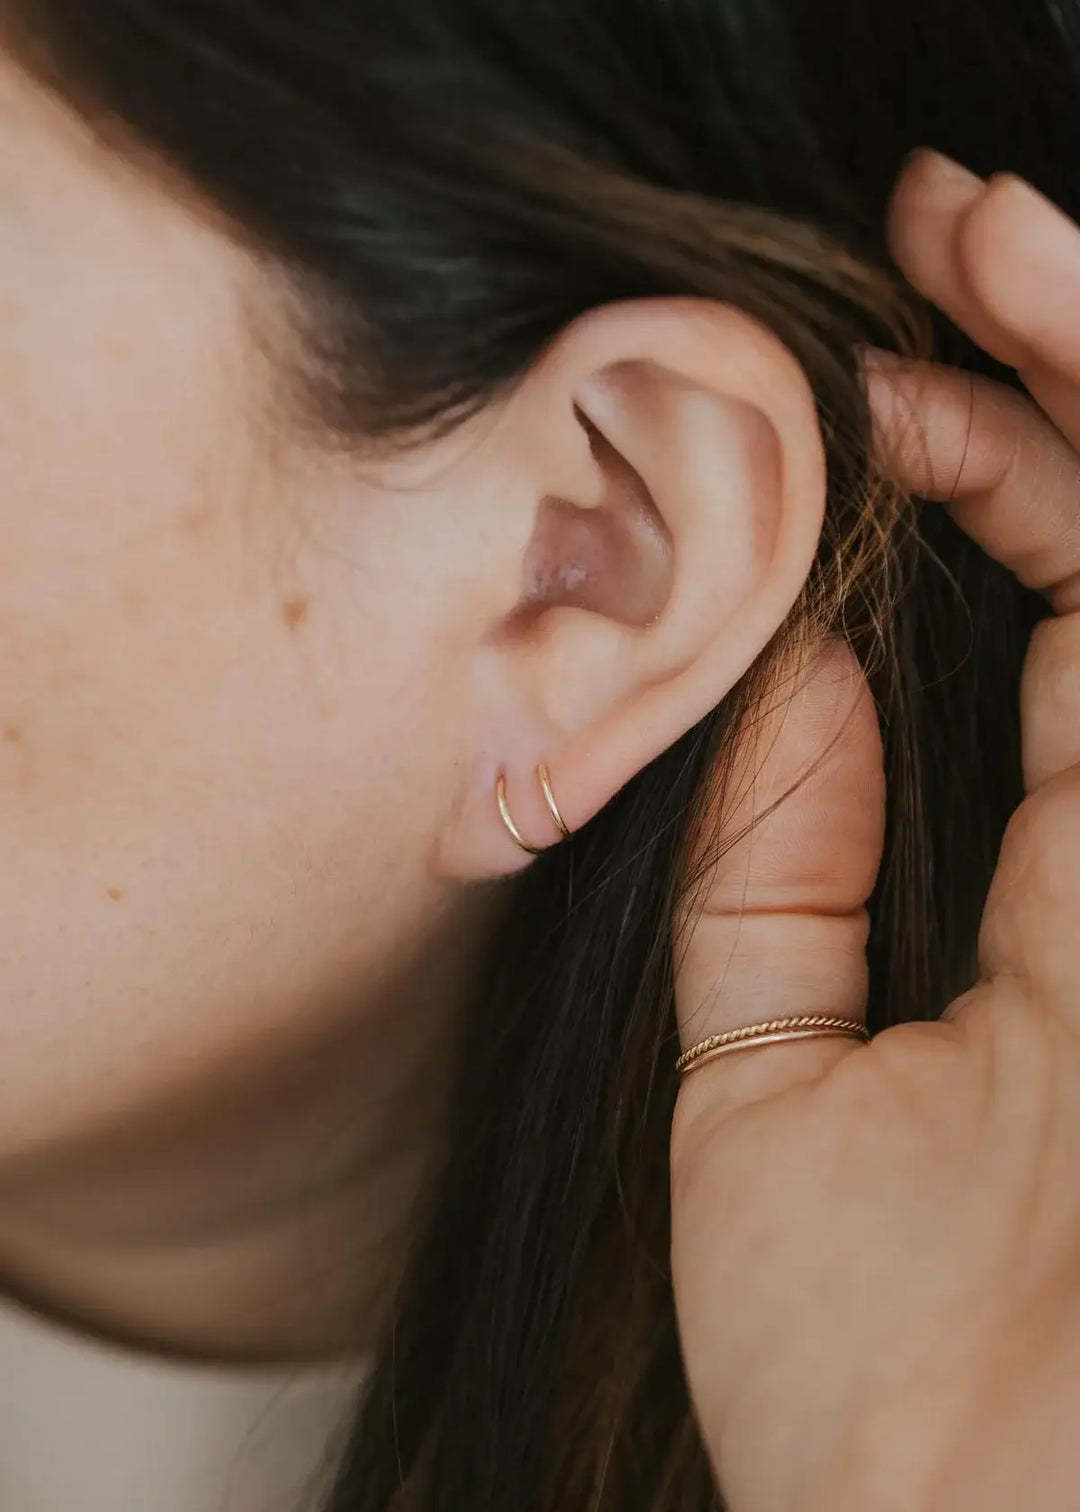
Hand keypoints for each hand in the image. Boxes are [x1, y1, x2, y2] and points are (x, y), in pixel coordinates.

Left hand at [670, 151, 1079, 1511]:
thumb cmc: (870, 1378)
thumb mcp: (774, 1088)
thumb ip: (783, 877)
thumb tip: (789, 674)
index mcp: (1068, 895)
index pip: (1068, 624)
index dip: (988, 480)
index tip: (870, 388)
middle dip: (1070, 368)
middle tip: (956, 222)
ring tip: (1001, 232)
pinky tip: (1058, 348)